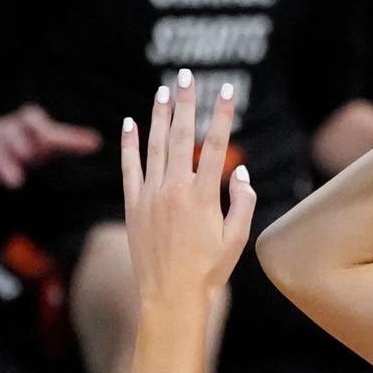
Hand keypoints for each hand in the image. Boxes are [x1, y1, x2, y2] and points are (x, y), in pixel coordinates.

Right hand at [0, 104, 100, 192]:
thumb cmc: (29, 140)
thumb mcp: (48, 138)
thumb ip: (70, 140)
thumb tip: (97, 142)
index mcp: (28, 122)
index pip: (33, 120)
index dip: (40, 127)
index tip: (48, 138)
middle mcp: (10, 130)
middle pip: (13, 134)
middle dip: (19, 144)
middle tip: (28, 155)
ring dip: (5, 165)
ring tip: (15, 183)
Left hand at [120, 72, 254, 305]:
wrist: (171, 297)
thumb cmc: (209, 271)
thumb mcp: (237, 240)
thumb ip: (243, 204)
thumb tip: (240, 175)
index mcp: (204, 196)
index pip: (216, 146)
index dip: (221, 115)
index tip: (226, 91)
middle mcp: (175, 189)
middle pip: (181, 136)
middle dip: (186, 102)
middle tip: (187, 76)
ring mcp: (151, 196)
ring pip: (154, 146)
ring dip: (159, 115)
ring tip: (163, 91)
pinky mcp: (134, 206)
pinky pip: (129, 168)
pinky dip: (128, 144)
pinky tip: (130, 123)